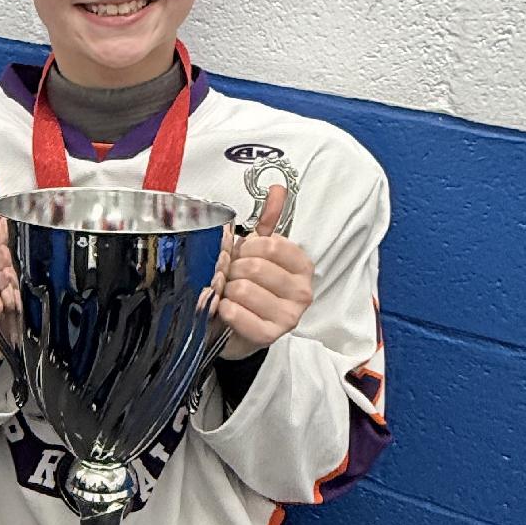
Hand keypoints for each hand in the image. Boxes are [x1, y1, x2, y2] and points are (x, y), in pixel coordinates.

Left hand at [208, 185, 314, 360]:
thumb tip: (278, 188)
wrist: (238, 329)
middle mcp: (302, 292)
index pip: (269, 245)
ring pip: (242, 289)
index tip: (241, 256)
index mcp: (302, 267)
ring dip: (225, 290)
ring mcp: (288, 317)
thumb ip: (270, 221)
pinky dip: (223, 308)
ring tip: (227, 293)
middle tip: (228, 277)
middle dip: (231, 269)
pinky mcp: (269, 336)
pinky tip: (224, 309)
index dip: (245, 248)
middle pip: (253, 267)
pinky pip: (236, 313)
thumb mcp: (259, 252)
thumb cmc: (250, 287)